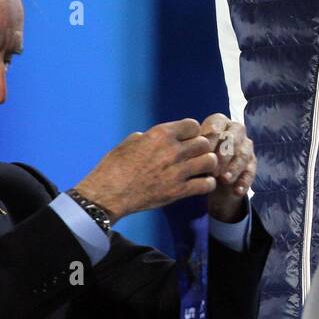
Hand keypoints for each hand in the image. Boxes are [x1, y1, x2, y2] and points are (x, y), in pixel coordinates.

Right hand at [74, 119, 217, 219]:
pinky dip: (207, 183)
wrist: (108, 194)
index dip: (192, 131)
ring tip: (202, 169)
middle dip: (202, 148)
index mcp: (160, 134)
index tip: (188, 139)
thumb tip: (153, 137)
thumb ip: (148, 137)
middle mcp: (172, 150)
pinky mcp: (178, 191)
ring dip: (208, 164)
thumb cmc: (113, 167)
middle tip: (196, 155)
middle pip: (204, 142)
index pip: (192, 124)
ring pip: (210, 161)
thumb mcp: (129, 143)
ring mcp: (177, 171)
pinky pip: (205, 184)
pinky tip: (201, 183)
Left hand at [199, 113, 255, 223]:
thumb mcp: (193, 151)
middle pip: (233, 138)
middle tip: (213, 170)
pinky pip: (251, 171)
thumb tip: (191, 152)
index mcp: (220, 122)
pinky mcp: (252, 163)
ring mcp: (246, 147)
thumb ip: (194, 148)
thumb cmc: (197, 157)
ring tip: (224, 180)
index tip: (199, 155)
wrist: (211, 176)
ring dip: (234, 168)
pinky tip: (237, 191)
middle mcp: (235, 131)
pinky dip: (244, 182)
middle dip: (224, 154)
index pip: (217, 125)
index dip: (209, 139)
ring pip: (243, 155)